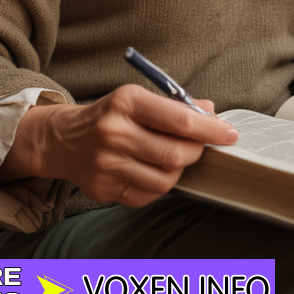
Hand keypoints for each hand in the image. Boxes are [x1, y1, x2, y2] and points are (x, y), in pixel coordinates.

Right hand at [0, 84, 238, 206]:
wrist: (63, 139)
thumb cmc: (110, 115)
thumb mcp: (138, 98)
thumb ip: (175, 106)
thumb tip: (212, 113)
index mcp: (126, 102)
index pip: (181, 119)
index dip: (211, 129)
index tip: (229, 133)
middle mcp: (114, 133)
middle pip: (175, 153)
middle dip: (197, 151)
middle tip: (200, 145)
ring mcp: (107, 164)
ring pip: (165, 179)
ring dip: (179, 169)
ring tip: (174, 156)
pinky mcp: (104, 189)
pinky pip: (147, 195)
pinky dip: (159, 184)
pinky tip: (154, 169)